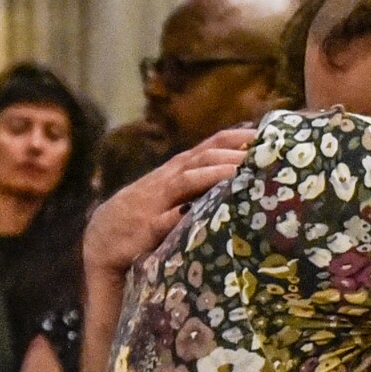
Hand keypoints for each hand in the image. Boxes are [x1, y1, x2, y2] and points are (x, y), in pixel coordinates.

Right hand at [84, 126, 253, 285]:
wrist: (101, 237)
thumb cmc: (146, 212)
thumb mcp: (174, 190)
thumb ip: (201, 178)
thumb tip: (242, 168)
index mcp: (178, 169)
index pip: (212, 144)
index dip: (239, 137)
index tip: (269, 135)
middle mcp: (169, 179)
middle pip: (205, 159)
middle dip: (235, 156)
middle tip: (266, 157)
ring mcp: (156, 202)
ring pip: (188, 181)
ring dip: (214, 176)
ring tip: (241, 176)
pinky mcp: (145, 228)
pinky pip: (165, 219)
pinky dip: (181, 214)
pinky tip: (196, 212)